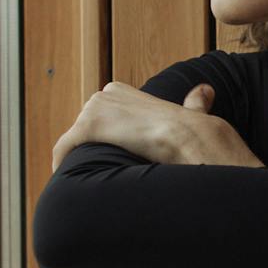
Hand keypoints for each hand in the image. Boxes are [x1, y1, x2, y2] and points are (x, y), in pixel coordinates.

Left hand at [49, 81, 231, 170]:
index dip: (105, 135)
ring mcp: (94, 109)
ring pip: (75, 137)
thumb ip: (193, 102)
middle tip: (98, 169)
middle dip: (89, 145)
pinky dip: (61, 161)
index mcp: (121, 90)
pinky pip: (64, 146)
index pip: (101, 112)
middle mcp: (104, 94)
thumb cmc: (191, 129)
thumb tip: (206, 90)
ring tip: (86, 177)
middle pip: (84, 124)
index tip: (111, 153)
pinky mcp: (86, 127)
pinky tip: (64, 176)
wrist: (185, 137)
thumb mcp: (191, 110)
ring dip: (78, 155)